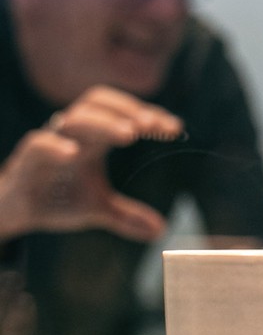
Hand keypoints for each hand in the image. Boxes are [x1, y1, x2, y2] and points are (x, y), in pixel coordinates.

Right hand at [0, 85, 182, 241]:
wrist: (13, 211)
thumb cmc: (56, 198)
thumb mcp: (97, 209)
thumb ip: (127, 216)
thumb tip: (160, 230)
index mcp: (92, 138)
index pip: (122, 114)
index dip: (147, 116)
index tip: (175, 128)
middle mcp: (72, 133)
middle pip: (97, 103)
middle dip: (127, 110)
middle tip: (152, 124)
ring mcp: (49, 144)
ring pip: (73, 119)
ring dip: (102, 123)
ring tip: (129, 134)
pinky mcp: (26, 162)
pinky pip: (37, 144)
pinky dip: (54, 146)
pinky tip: (74, 153)